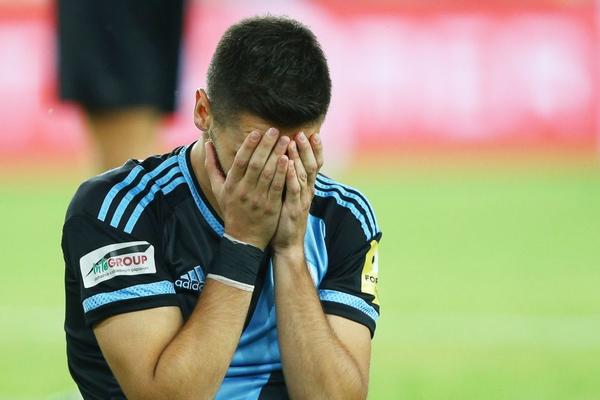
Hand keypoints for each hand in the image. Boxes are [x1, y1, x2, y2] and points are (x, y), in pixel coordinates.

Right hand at [205, 128, 289, 249]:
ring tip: (286, 140)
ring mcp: (258, 199)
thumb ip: (212, 165)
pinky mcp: (271, 206)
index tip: (257, 131)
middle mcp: (244, 190)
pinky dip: (283, 172)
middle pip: (255, 164)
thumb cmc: (231, 210)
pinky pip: (277, 187)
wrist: (243, 238)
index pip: (240, 161)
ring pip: (268, 173)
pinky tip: (289, 160)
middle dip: (266, 145)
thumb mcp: (218, 189)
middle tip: (275, 130)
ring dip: (277, 155)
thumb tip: (208, 143)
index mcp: (231, 185)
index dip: (249, 145)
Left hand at [271, 132, 322, 252]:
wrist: (287, 243)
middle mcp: (307, 192)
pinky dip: (292, 176)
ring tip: (293, 142)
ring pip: (304, 175)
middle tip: (303, 132)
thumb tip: (287, 161)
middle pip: (312, 165)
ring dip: (299, 157)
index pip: (315, 164)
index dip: (315, 149)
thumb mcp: (291, 196)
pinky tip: (288, 164)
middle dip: (307, 148)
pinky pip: (294, 190)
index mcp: (306, 188)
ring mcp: (302, 200)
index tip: (312, 133)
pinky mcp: (294, 209)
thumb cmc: (286, 219)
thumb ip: (291, 180)